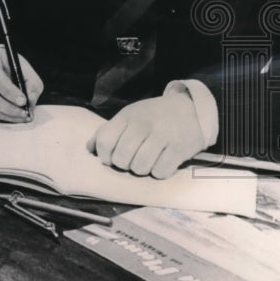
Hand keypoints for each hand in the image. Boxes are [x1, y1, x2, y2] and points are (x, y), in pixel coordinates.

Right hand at [0, 43, 42, 121]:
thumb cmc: (10, 65)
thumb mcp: (25, 68)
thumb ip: (32, 84)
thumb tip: (30, 103)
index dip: (9, 91)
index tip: (23, 101)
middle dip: (7, 107)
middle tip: (23, 113)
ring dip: (3, 115)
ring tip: (20, 117)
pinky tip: (8, 116)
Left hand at [86, 92, 204, 178]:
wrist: (190, 108)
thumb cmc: (153, 116)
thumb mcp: (129, 116)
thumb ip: (108, 131)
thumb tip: (89, 149)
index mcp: (127, 116)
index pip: (105, 141)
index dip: (105, 156)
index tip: (111, 158)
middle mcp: (143, 125)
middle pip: (122, 158)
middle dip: (124, 165)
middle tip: (132, 160)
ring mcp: (163, 136)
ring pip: (140, 167)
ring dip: (141, 170)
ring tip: (146, 163)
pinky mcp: (180, 148)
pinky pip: (161, 171)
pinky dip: (159, 172)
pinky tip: (161, 163)